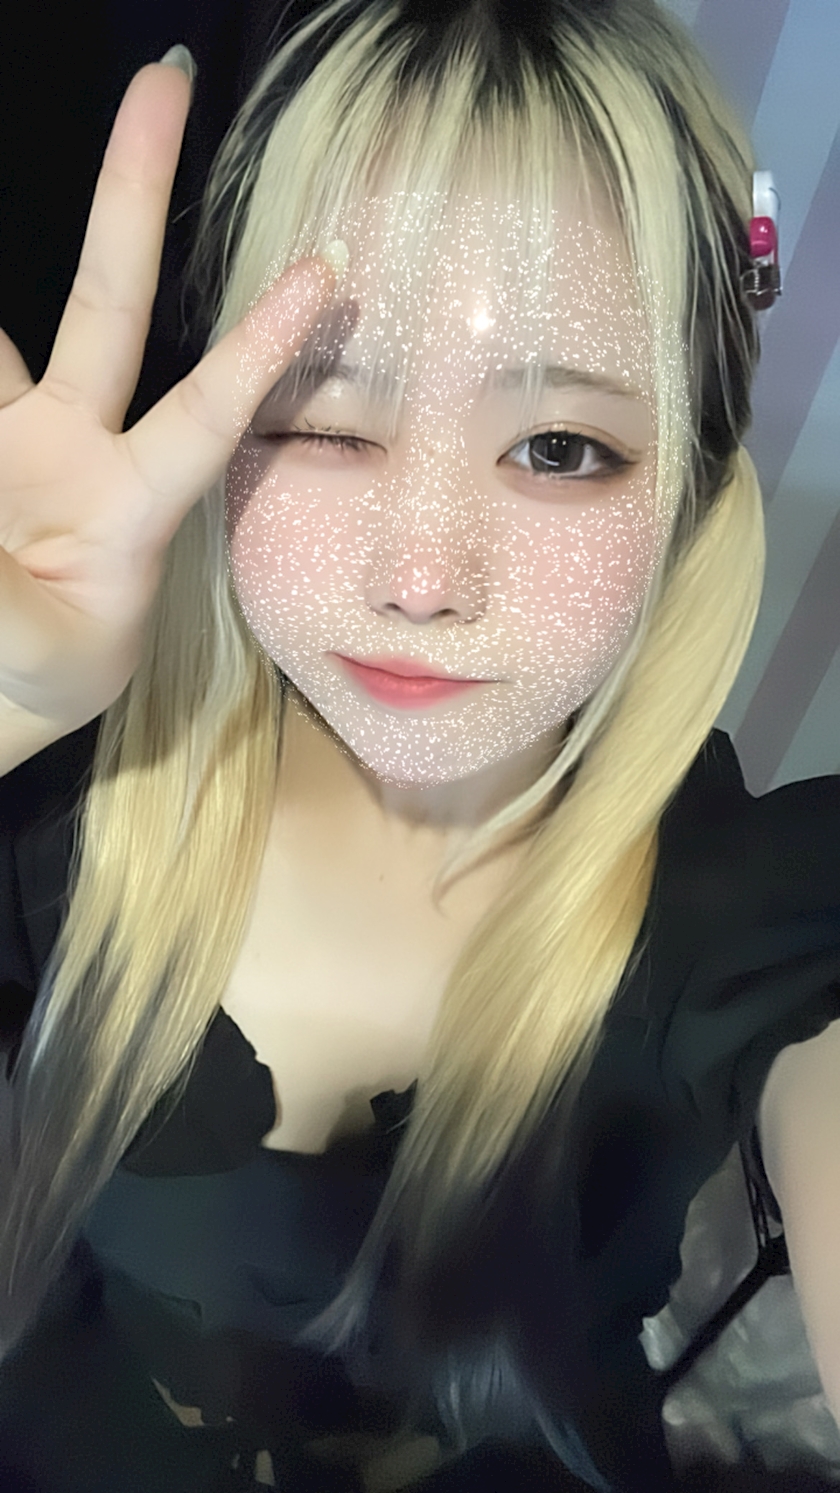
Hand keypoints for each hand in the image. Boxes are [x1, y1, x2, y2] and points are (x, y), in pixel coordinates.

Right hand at [0, 58, 335, 764]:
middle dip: (131, 194)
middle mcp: (75, 443)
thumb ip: (13, 609)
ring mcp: (12, 436)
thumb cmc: (41, 683)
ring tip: (76, 149)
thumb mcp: (48, 658)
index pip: (205, 410)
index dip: (261, 345)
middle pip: (106, 301)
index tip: (331, 272)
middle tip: (165, 80)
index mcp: (130, 502)